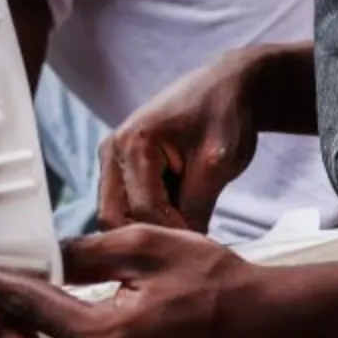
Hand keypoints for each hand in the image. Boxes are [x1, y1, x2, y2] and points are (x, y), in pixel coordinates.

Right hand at [100, 45, 305, 231]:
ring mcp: (112, 160)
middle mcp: (112, 151)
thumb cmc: (224, 116)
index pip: (142, 210)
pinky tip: (181, 213)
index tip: (203, 247)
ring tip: (188, 225)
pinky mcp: (121, 168)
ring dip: (149, 227)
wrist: (225, 89)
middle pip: (113, 218)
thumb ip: (197, 207)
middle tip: (190, 244)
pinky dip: (149, 217)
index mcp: (132, 143)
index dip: (173, 235)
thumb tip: (185, 249)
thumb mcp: (218, 163)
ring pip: (116, 216)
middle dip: (150, 236)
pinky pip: (125, 206)